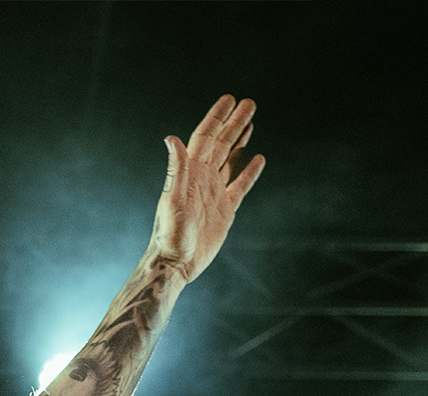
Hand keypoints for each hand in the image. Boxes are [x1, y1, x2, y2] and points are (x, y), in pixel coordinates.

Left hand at [148, 95, 265, 283]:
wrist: (176, 263)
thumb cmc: (169, 235)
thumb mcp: (172, 199)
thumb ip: (175, 169)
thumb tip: (171, 138)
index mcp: (190, 172)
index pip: (206, 136)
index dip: (217, 117)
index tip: (230, 99)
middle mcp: (202, 178)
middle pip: (222, 143)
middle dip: (234, 123)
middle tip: (248, 103)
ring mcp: (215, 193)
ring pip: (230, 159)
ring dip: (240, 141)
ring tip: (251, 123)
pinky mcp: (225, 210)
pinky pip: (240, 185)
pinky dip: (249, 172)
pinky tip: (257, 159)